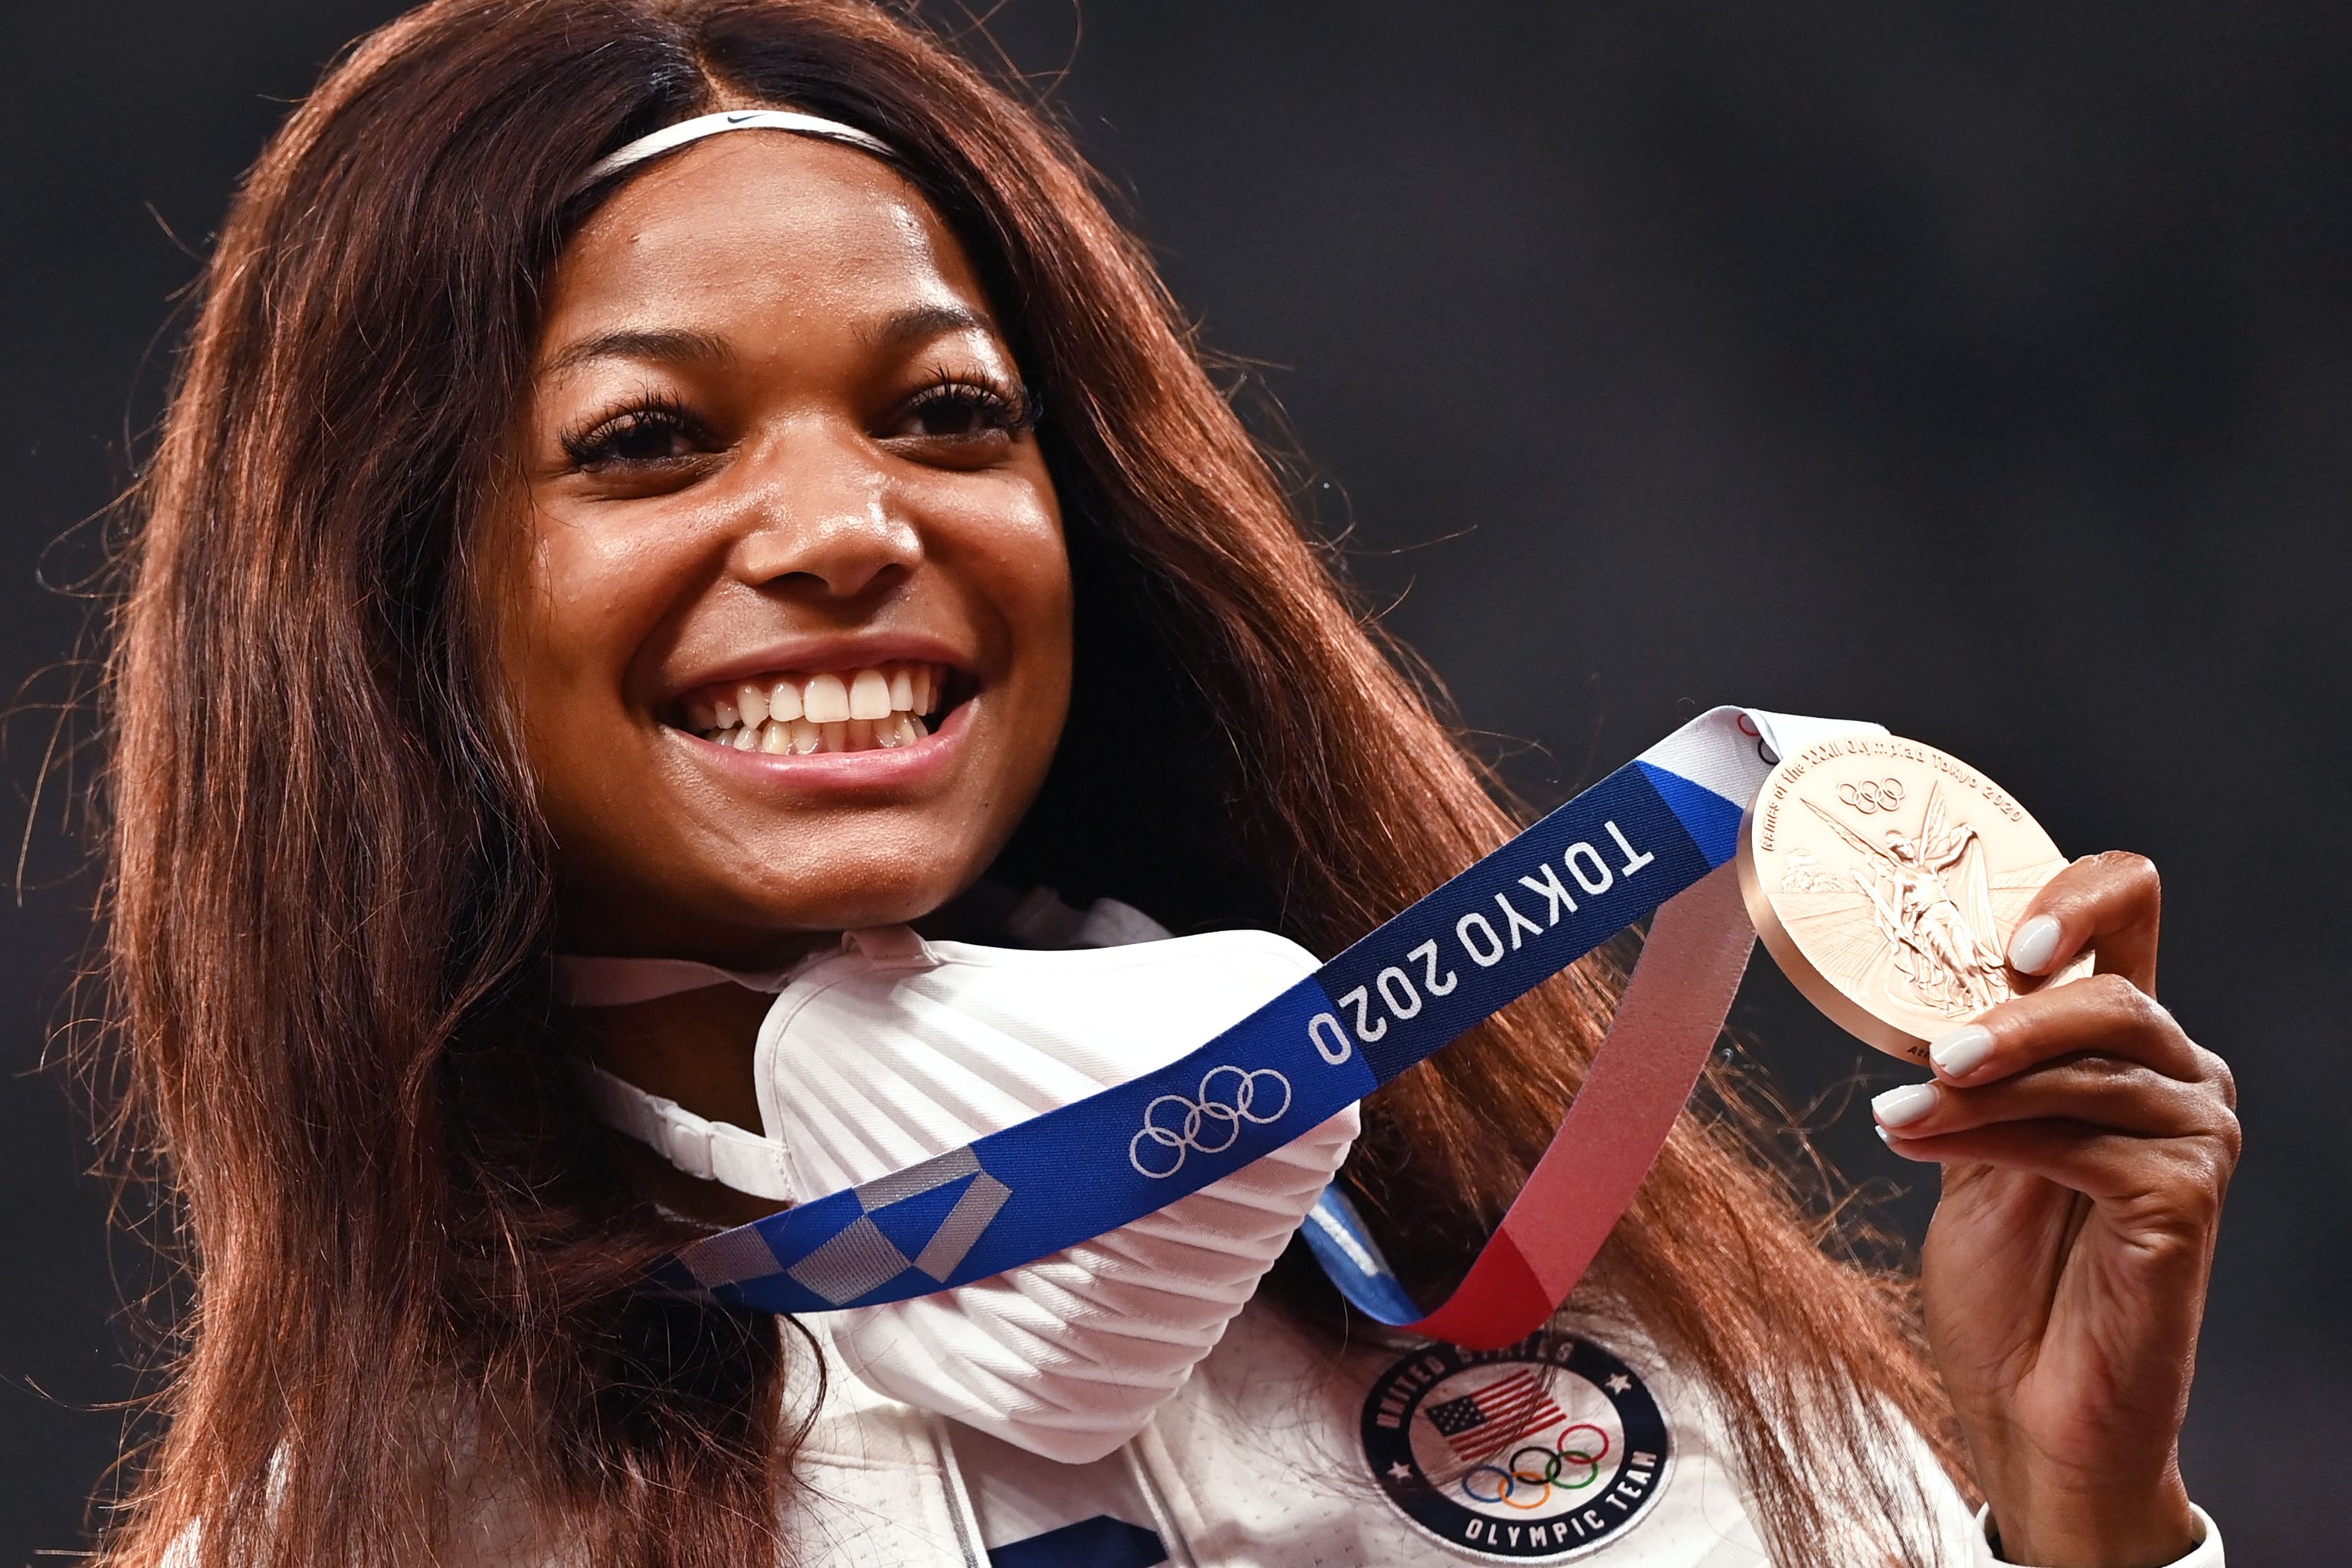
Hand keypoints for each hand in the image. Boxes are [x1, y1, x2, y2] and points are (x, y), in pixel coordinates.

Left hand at [1869, 852, 2236, 1567]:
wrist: (2029, 1407)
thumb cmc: (2006, 1282)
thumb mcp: (1967, 1142)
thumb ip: (1967, 1067)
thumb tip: (1918, 993)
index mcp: (2124, 1044)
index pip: (2132, 913)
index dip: (2080, 895)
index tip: (2012, 935)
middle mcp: (2178, 1077)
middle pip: (2114, 990)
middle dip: (2010, 1015)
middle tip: (1935, 1051)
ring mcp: (2193, 1136)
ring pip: (2089, 1063)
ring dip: (1977, 1088)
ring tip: (1899, 1116)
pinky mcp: (2186, 1197)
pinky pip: (2084, 1138)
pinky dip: (1993, 1139)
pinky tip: (1919, 1148)